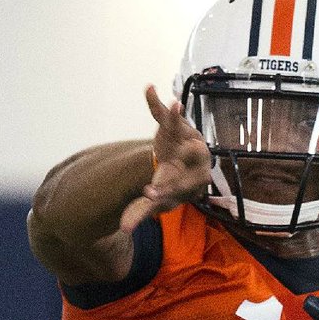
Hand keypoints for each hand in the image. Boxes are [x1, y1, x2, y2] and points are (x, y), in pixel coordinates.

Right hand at [120, 84, 211, 232]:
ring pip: (179, 130)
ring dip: (175, 119)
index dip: (162, 190)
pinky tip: (148, 89)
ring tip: (173, 105)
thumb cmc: (175, 187)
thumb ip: (141, 212)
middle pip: (186, 157)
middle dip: (176, 148)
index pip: (174, 187)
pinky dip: (156, 104)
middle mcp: (195, 160)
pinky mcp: (176, 125)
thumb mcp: (159, 200)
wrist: (192, 167)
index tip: (149, 194)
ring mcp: (187, 140)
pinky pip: (164, 115)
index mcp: (189, 182)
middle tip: (164, 144)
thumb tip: (123, 230)